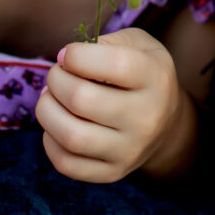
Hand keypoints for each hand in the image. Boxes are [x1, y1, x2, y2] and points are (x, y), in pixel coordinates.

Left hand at [36, 28, 197, 182]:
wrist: (167, 124)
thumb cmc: (145, 74)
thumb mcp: (140, 45)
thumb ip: (110, 41)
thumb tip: (70, 57)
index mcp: (156, 77)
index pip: (113, 64)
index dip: (78, 55)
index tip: (68, 54)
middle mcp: (146, 117)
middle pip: (82, 99)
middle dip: (56, 80)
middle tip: (56, 74)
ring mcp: (129, 150)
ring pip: (71, 136)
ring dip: (47, 111)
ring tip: (49, 98)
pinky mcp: (112, 173)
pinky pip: (66, 163)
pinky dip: (50, 141)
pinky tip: (56, 123)